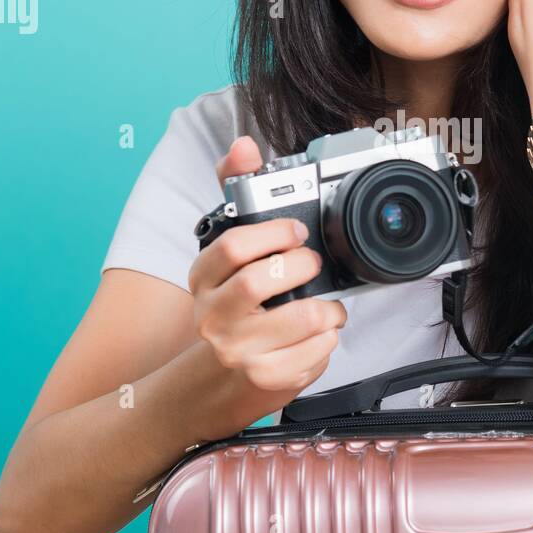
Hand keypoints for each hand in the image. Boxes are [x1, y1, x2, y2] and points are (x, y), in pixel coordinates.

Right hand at [188, 135, 347, 399]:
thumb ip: (234, 195)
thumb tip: (243, 145)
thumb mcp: (222, 258)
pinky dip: (329, 339)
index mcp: (202, 280)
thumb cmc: (227, 311)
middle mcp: (215, 316)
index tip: (296, 231)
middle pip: (263, 280)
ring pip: (302, 317)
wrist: (209, 387)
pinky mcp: (268, 380)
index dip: (273, 233)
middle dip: (302, 266)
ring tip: (324, 304)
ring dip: (327, 307)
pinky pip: (317, 351)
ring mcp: (240, 351)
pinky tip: (317, 334)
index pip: (231, 246)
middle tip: (312, 264)